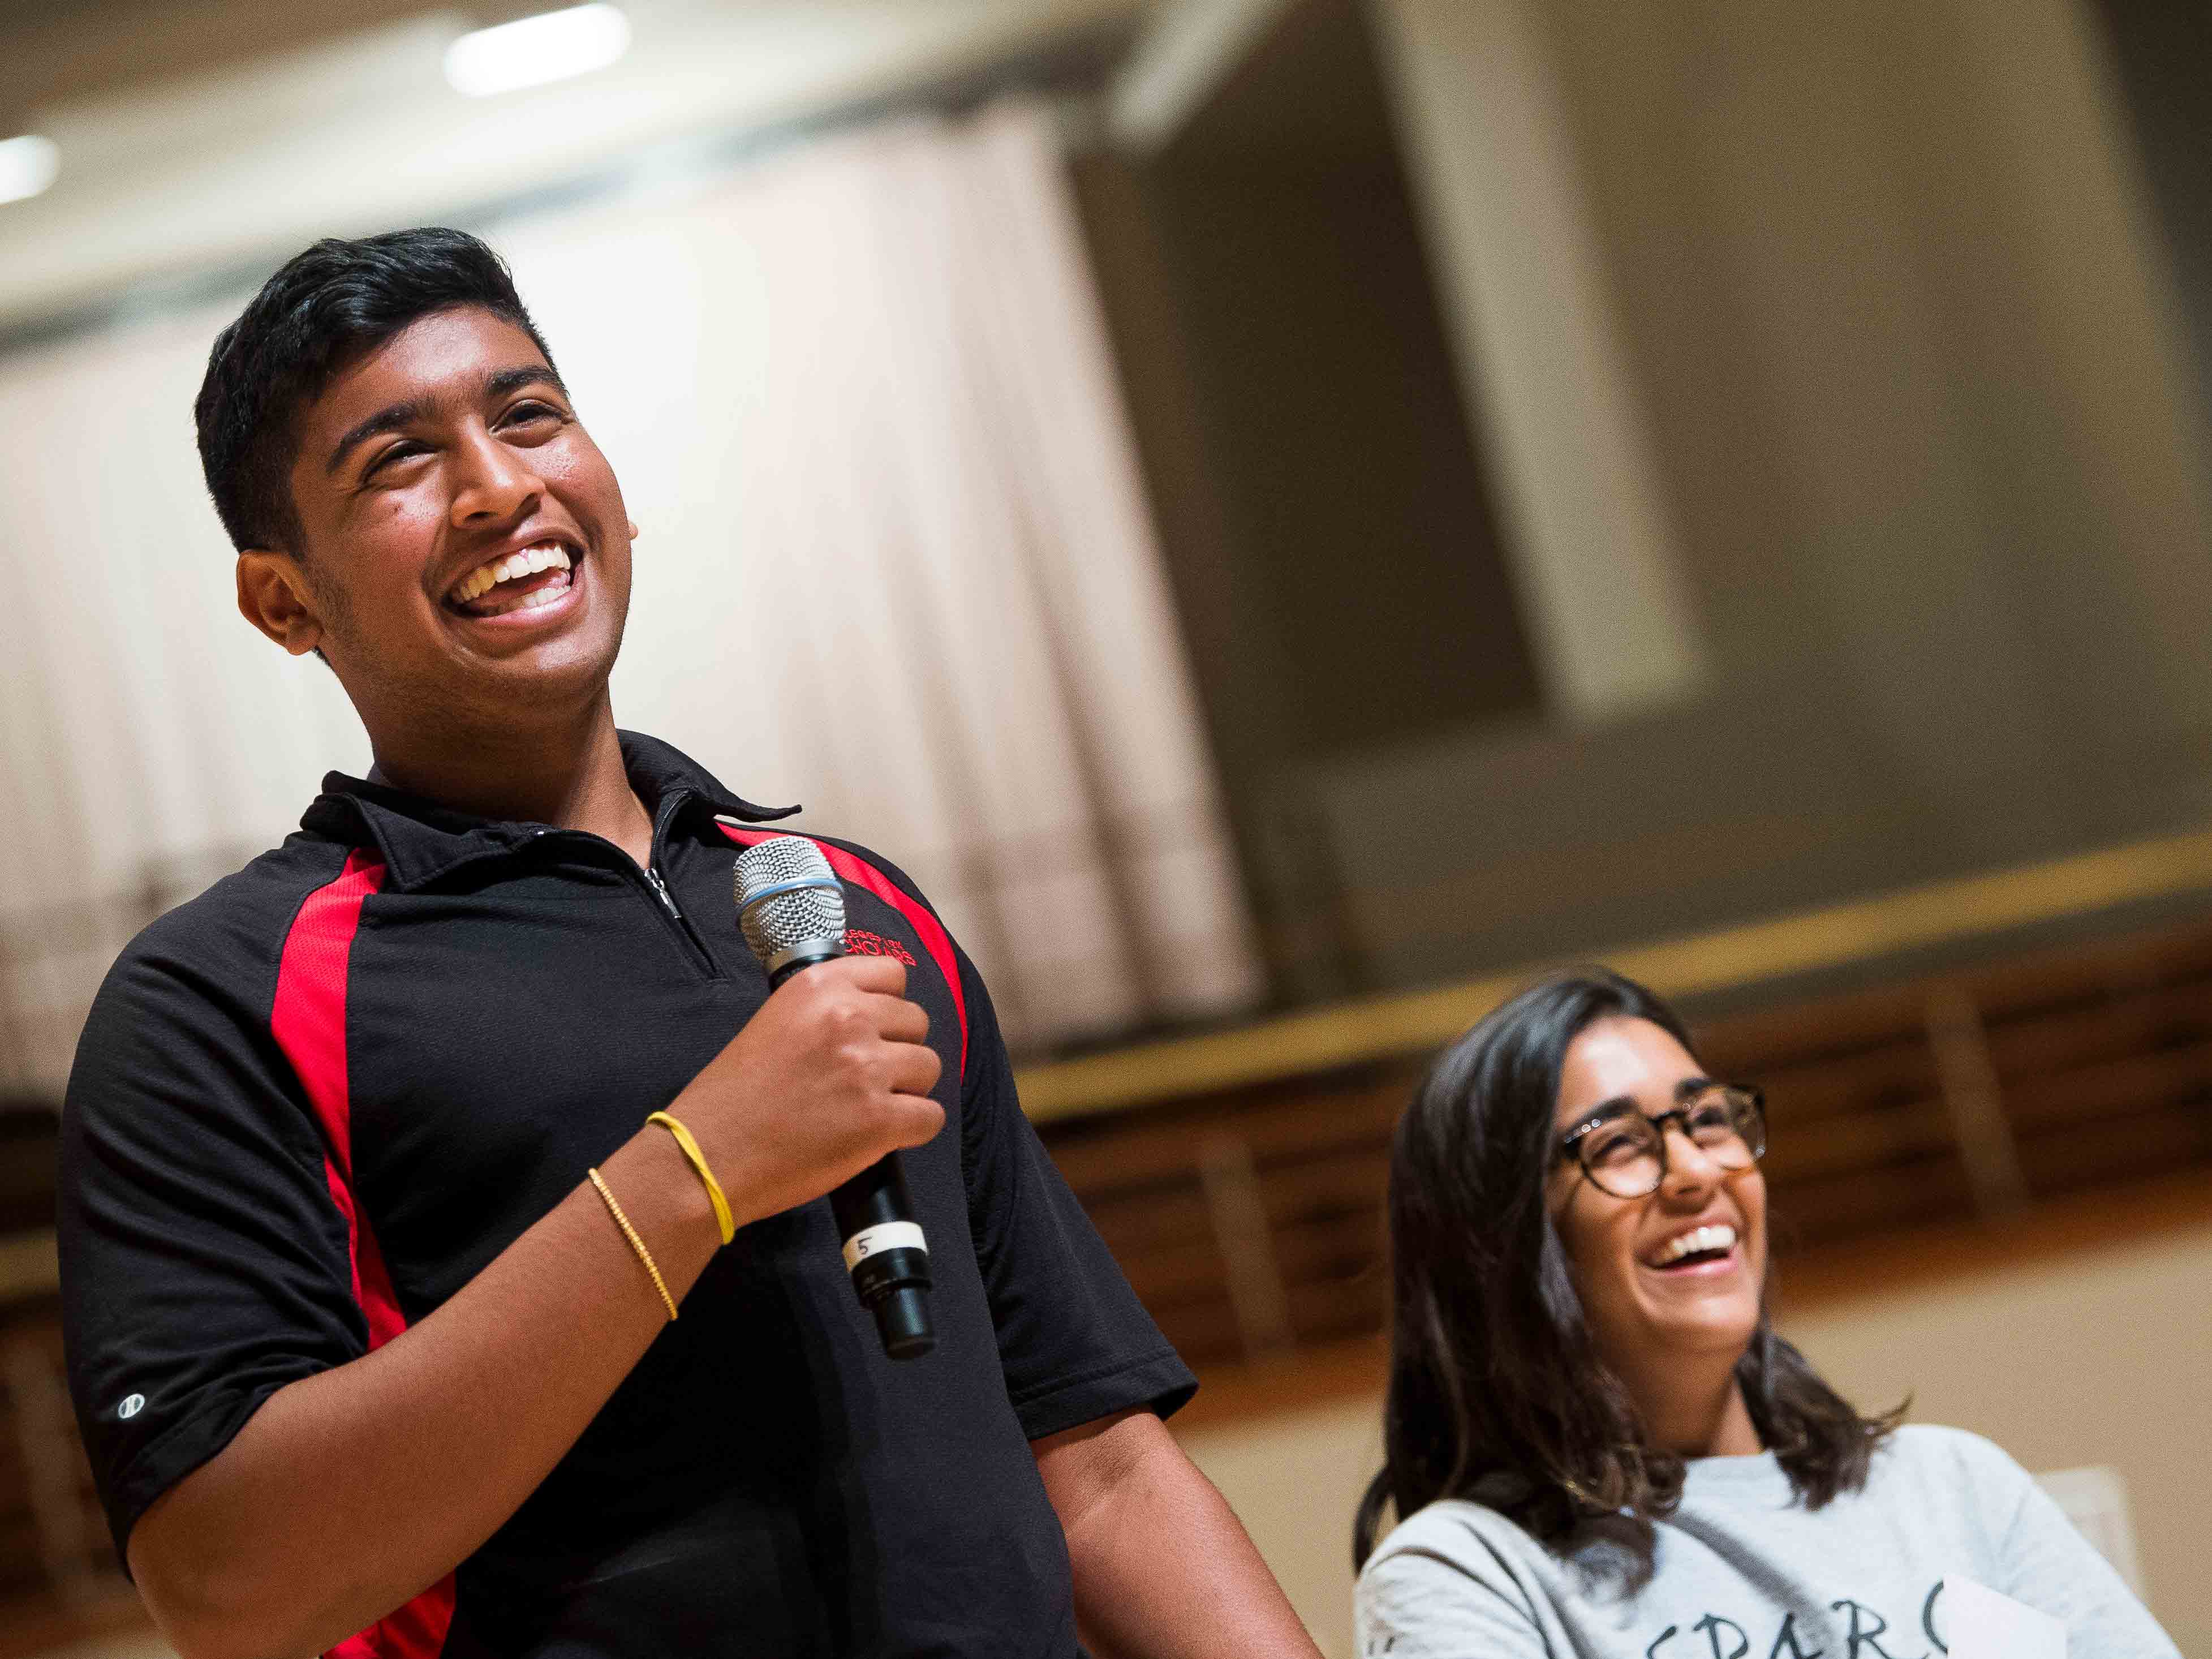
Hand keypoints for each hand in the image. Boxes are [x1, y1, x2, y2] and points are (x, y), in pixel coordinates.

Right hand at [672, 955, 942, 1227]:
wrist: (707, 1156)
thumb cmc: (732, 1098)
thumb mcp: (774, 1022)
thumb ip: (825, 1012)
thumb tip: (874, 1019)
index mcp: (819, 986)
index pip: (893, 975)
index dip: (890, 1007)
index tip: (874, 1030)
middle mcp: (848, 1017)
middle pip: (916, 1022)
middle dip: (898, 1050)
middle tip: (865, 1079)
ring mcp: (867, 1067)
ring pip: (929, 1067)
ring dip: (908, 1089)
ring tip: (870, 1108)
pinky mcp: (879, 1118)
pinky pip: (931, 1117)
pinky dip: (914, 1129)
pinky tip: (883, 1136)